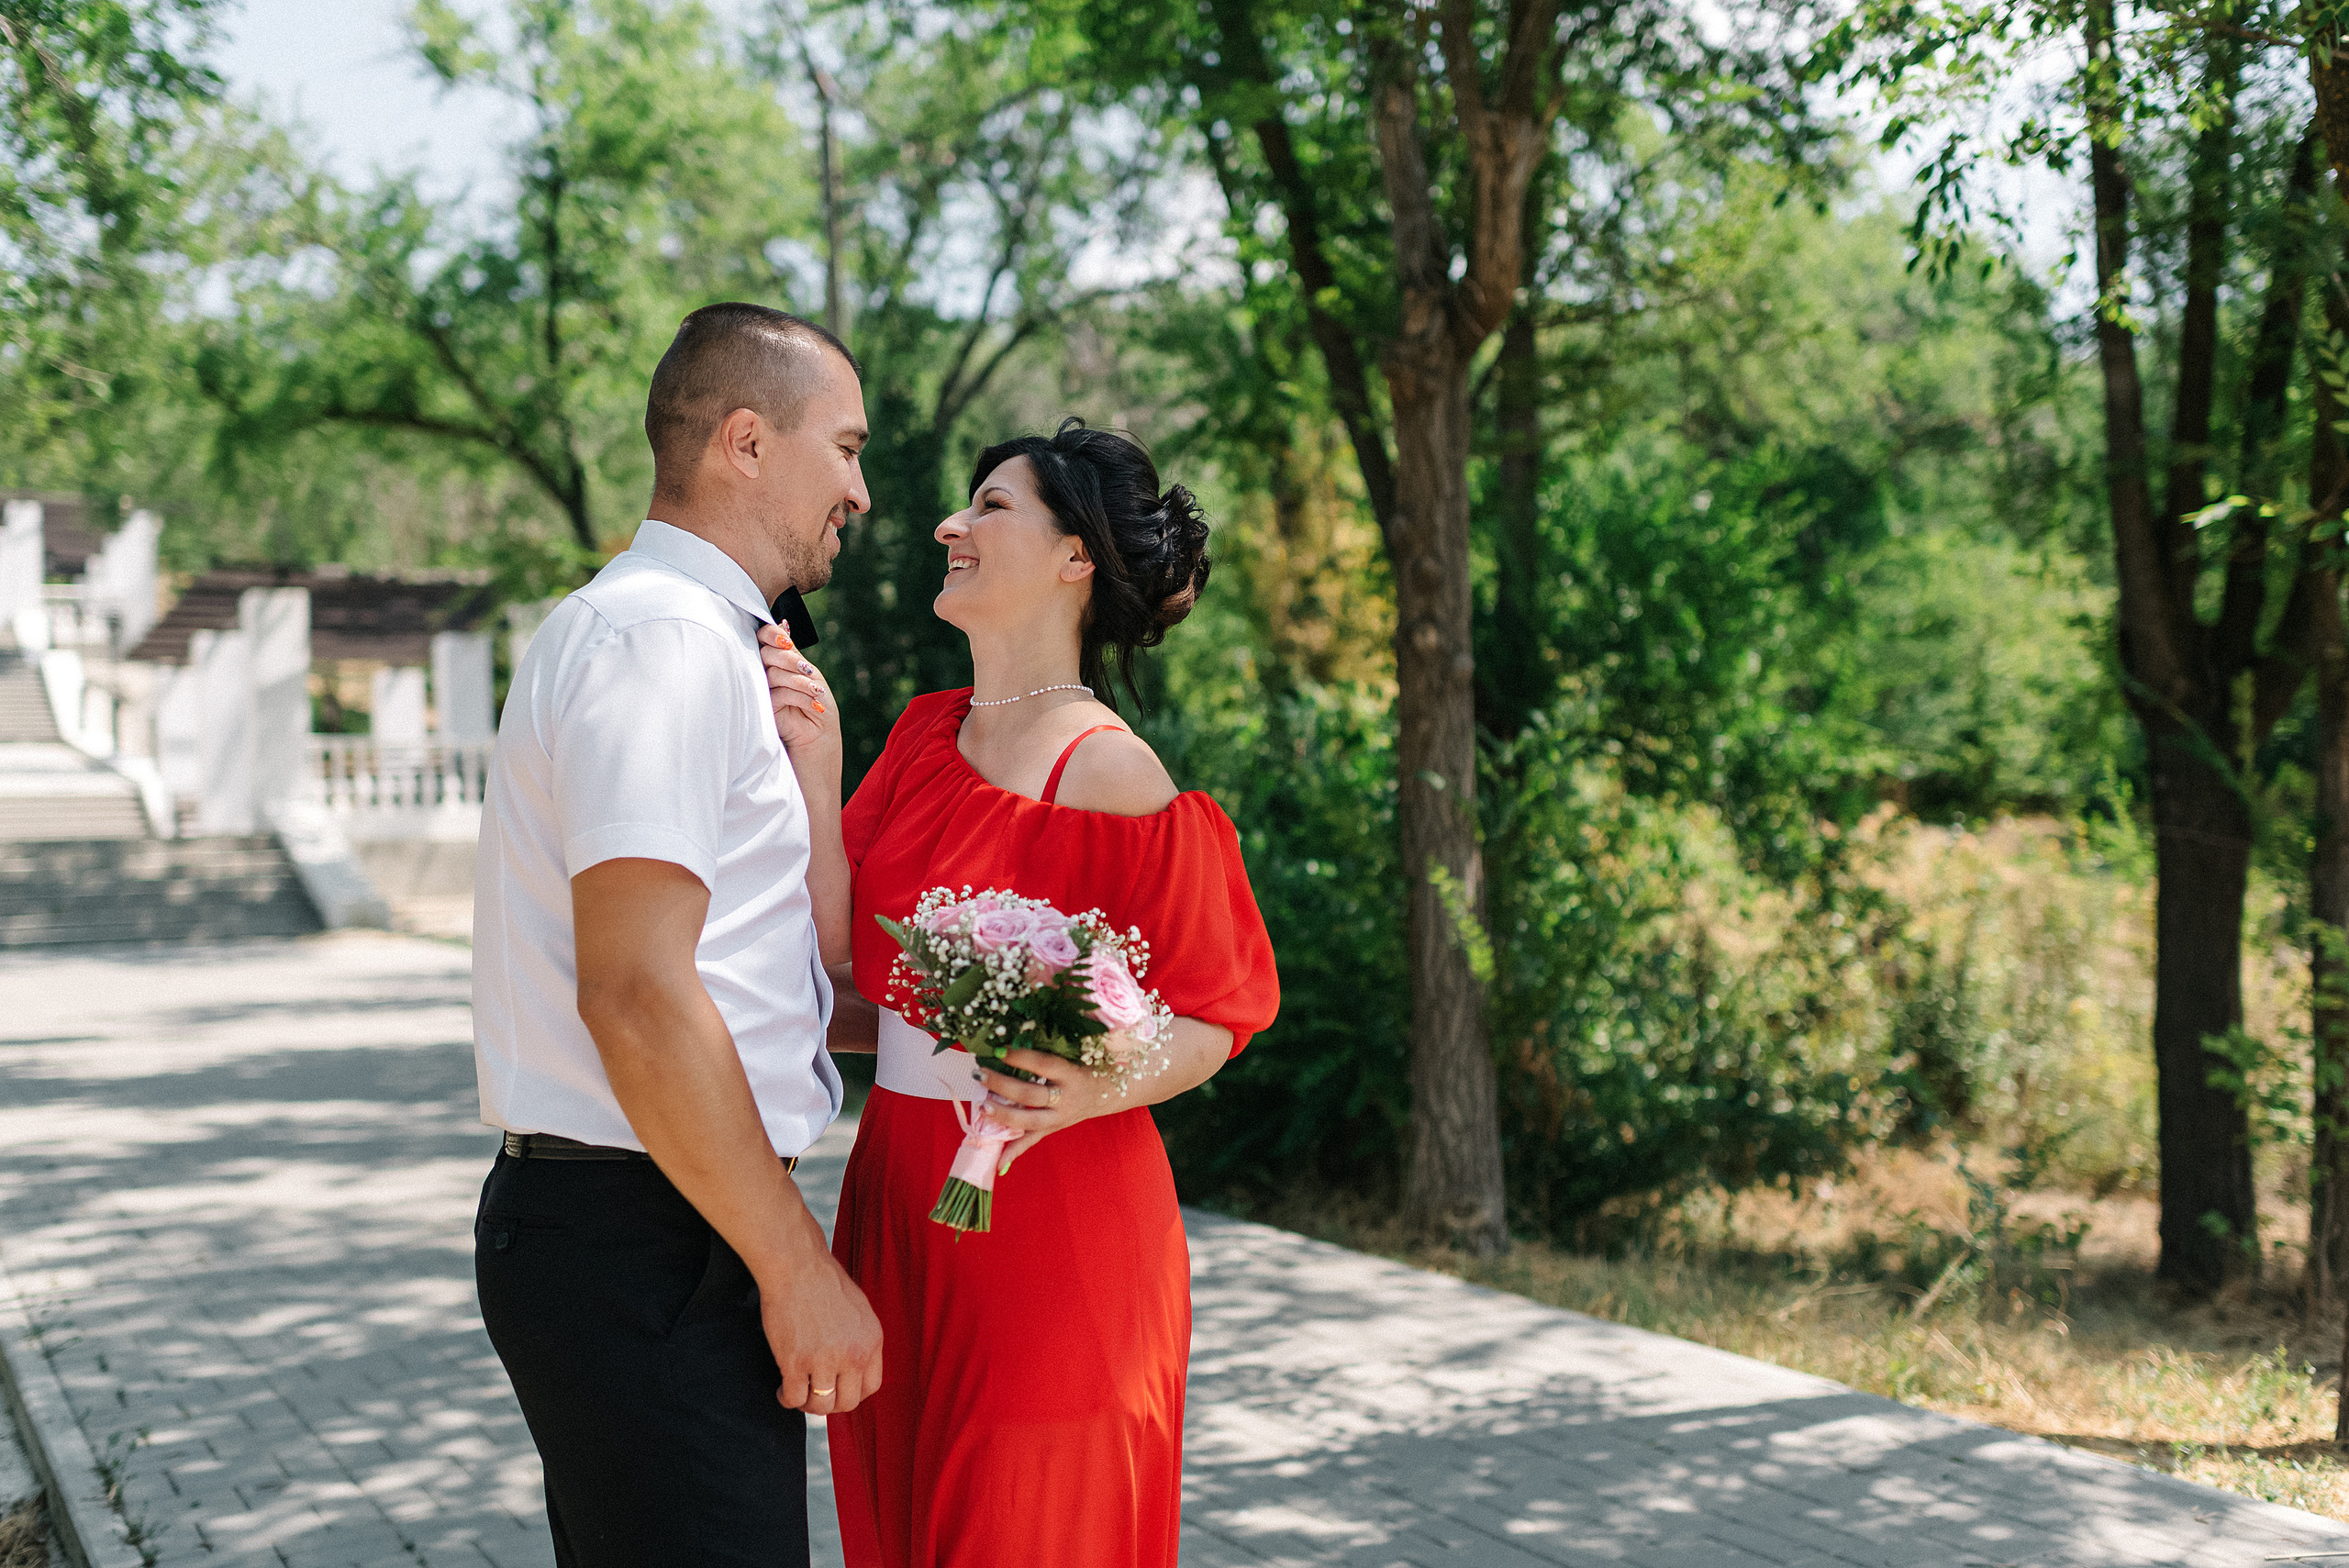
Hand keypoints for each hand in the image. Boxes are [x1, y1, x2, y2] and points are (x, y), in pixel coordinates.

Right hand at [757, 1245, 883, 1417]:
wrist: (797, 1266)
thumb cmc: (823, 1281)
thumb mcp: (858, 1310)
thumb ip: (860, 1339)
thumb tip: (854, 1366)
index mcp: (871, 1341)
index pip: (870, 1387)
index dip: (852, 1393)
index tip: (838, 1389)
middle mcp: (852, 1355)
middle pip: (846, 1403)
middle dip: (830, 1403)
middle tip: (816, 1394)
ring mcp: (824, 1361)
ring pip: (820, 1406)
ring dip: (808, 1404)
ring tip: (799, 1391)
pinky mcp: (795, 1363)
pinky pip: (794, 1398)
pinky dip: (787, 1399)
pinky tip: (783, 1389)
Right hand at [760, 625, 839, 766]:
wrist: (818, 738)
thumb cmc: (815, 703)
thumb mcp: (808, 673)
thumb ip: (791, 652)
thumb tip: (783, 624)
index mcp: (774, 660)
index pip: (763, 638)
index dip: (772, 635)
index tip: (786, 642)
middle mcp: (764, 672)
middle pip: (767, 654)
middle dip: (789, 660)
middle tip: (808, 671)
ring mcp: (761, 690)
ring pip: (774, 673)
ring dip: (800, 681)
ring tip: (816, 693)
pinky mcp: (763, 708)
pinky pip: (778, 694)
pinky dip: (800, 697)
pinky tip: (815, 706)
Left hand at [974, 1047, 1125, 1172]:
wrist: (1105, 1093)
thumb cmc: (1082, 1069)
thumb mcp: (1070, 1058)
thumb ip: (1043, 1056)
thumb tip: (1007, 1047)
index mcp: (1070, 1074)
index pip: (1043, 1064)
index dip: (1021, 1058)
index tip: (999, 1050)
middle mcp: (1065, 1098)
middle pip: (1031, 1095)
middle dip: (1003, 1086)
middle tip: (980, 1075)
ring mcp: (1058, 1117)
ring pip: (1029, 1120)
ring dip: (1003, 1115)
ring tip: (982, 1106)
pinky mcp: (1052, 1129)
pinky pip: (1031, 1142)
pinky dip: (1013, 1152)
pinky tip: (997, 1163)